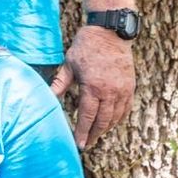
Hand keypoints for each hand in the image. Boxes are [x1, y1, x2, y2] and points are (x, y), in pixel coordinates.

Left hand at [50, 25, 134, 149]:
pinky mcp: (130, 86)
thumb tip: (47, 98)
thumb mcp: (68, 65)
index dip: (82, 132)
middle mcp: (110, 91)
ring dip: (106, 129)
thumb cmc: (85, 48)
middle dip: (93, 135)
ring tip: (95, 135)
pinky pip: (126, 109)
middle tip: (86, 145)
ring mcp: (123, 90)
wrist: (110, 33)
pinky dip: (118, 119)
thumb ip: (59, 84)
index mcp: (93, 87)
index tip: (78, 144)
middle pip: (103, 121)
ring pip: (115, 117)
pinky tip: (110, 123)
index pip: (87, 116)